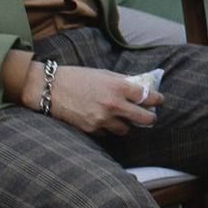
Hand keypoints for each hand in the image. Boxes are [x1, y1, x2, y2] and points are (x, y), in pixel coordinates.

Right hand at [26, 63, 159, 134]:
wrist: (49, 88)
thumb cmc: (77, 77)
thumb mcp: (104, 74)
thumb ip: (124, 81)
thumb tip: (144, 86)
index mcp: (118, 87)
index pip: (150, 97)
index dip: (158, 100)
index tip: (158, 101)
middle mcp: (113, 104)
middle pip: (146, 119)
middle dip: (150, 117)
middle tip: (148, 115)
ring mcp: (102, 119)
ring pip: (127, 129)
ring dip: (126, 124)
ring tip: (118, 116)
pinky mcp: (92, 129)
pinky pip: (107, 133)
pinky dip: (107, 128)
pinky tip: (99, 118)